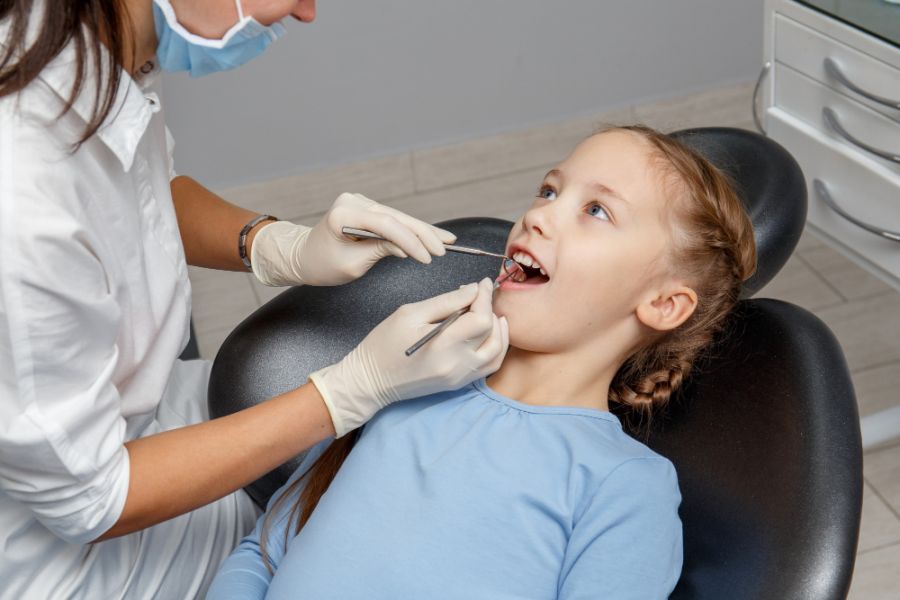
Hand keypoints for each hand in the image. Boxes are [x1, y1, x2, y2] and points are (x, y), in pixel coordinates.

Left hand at [250, 192, 456, 286]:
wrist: (303, 256)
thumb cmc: (322, 264)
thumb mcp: (352, 264)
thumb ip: (381, 251)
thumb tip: (408, 248)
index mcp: (344, 213)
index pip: (386, 225)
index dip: (411, 241)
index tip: (428, 258)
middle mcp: (353, 201)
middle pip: (396, 217)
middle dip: (423, 234)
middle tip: (446, 247)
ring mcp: (360, 202)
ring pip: (398, 217)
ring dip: (422, 231)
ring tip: (447, 241)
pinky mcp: (366, 208)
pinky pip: (392, 219)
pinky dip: (410, 229)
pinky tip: (430, 235)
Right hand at [309, 278, 508, 436]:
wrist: (369, 381)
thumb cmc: (383, 344)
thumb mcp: (410, 314)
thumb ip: (446, 301)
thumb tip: (473, 290)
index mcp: (443, 345)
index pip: (481, 318)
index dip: (485, 297)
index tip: (482, 283)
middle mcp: (457, 364)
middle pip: (492, 334)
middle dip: (490, 309)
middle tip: (479, 295)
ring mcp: (460, 377)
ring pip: (497, 352)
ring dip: (499, 330)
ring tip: (490, 313)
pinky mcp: (458, 383)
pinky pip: (489, 366)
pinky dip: (495, 348)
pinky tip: (489, 334)